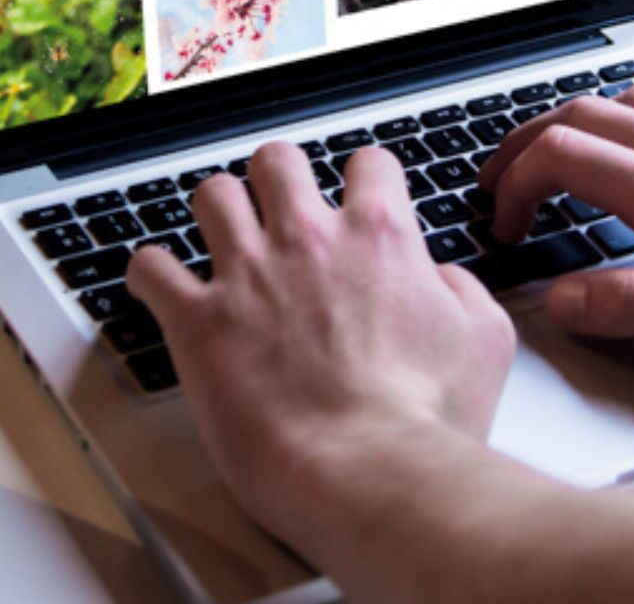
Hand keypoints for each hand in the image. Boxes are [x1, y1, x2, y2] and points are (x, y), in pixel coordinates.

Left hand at [126, 142, 516, 539]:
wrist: (370, 471)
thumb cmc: (426, 421)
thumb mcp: (483, 342)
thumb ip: (461, 292)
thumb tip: (440, 279)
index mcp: (380, 237)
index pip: (368, 165)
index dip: (363, 180)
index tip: (355, 199)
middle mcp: (309, 239)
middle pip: (278, 161)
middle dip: (277, 179)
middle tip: (278, 208)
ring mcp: (248, 274)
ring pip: (212, 195)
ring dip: (215, 212)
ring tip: (217, 235)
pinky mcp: (198, 321)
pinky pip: (151, 268)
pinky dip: (149, 272)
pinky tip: (156, 283)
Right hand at [477, 86, 633, 375]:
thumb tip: (562, 300)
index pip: (562, 154)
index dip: (515, 186)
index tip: (504, 226)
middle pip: (581, 114)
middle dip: (524, 146)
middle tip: (500, 188)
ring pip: (627, 102)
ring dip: (574, 124)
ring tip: (552, 161)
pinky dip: (632, 119)